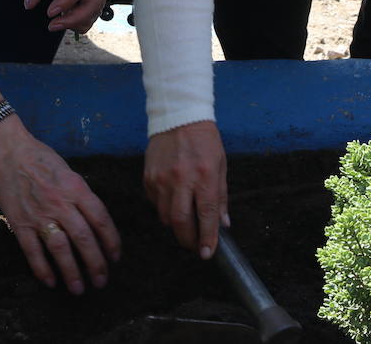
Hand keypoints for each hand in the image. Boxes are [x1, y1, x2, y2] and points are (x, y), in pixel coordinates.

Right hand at [0, 111, 121, 294]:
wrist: (8, 155)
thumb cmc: (42, 161)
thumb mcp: (70, 173)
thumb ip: (82, 196)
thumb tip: (97, 223)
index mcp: (76, 189)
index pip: (101, 220)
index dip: (111, 242)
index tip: (116, 258)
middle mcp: (60, 204)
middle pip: (84, 239)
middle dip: (96, 264)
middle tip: (102, 281)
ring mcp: (40, 215)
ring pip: (61, 249)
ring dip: (71, 272)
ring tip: (79, 289)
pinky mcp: (21, 224)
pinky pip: (33, 251)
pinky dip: (42, 269)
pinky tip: (51, 282)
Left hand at [23, 0, 110, 32]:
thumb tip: (29, 4)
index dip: (68, 0)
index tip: (49, 12)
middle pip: (94, 5)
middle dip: (73, 18)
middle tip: (51, 25)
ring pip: (93, 15)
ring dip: (74, 23)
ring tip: (54, 22)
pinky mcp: (95, 0)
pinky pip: (90, 18)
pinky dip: (77, 23)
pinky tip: (62, 18)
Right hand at [144, 121, 227, 257]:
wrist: (179, 116)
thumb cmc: (204, 141)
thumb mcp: (220, 166)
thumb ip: (221, 197)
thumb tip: (222, 225)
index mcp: (204, 176)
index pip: (206, 216)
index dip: (207, 238)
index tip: (207, 253)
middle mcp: (181, 179)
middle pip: (181, 222)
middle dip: (188, 240)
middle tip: (195, 245)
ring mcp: (161, 179)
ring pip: (165, 216)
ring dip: (176, 225)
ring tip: (186, 222)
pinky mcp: (148, 177)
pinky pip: (155, 203)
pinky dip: (164, 209)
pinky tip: (173, 202)